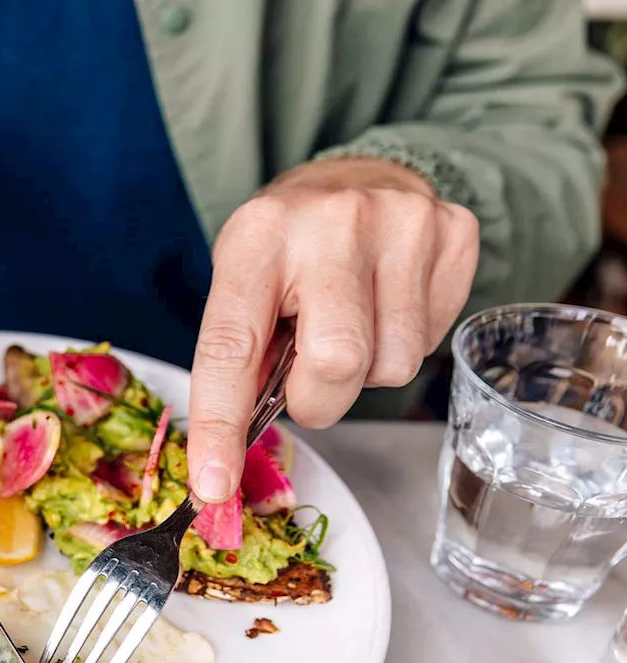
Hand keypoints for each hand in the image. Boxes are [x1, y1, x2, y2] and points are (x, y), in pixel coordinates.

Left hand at [187, 157, 478, 501]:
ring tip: (350, 324)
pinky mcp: (453, 231)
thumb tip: (231, 451)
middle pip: (336, 362)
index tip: (213, 484)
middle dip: (320, 398)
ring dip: (365, 372)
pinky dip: (405, 343)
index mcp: (255, 239)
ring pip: (392, 365)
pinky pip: (432, 341)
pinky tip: (386, 305)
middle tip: (310, 381)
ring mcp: (400, 222)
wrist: (358, 173)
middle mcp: (328, 223)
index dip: (220, 424)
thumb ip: (243, 358)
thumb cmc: (287, 248)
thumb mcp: (244, 284)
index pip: (232, 346)